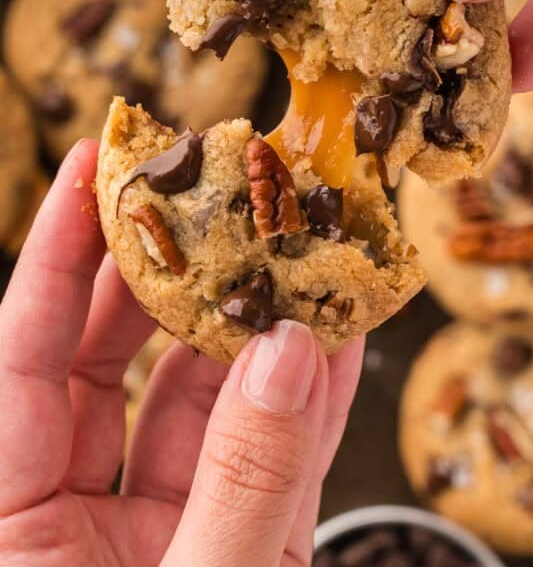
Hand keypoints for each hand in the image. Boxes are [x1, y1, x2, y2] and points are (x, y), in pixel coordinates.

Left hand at [0, 140, 363, 566]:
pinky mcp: (234, 549)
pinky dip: (307, 405)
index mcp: (16, 526)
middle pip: (114, 361)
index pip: (24, 358)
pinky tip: (337, 340)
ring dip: (256, 332)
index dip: (56, 255)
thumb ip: (242, 482)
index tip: (91, 166)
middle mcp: (77, 518)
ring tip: (297, 254)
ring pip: (200, 404)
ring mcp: (163, 535)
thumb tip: (285, 352)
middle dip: (172, 273)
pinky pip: (269, 462)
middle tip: (214, 197)